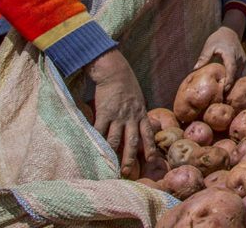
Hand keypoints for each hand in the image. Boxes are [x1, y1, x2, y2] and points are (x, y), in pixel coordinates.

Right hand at [86, 49, 156, 178]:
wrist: (115, 72)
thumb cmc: (126, 85)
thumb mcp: (138, 99)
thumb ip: (138, 112)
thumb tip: (137, 124)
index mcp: (141, 114)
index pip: (148, 134)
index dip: (150, 147)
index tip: (152, 160)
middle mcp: (131, 117)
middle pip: (132, 142)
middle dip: (130, 158)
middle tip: (128, 172)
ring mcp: (118, 116)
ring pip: (115, 140)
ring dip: (112, 154)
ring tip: (109, 166)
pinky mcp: (104, 113)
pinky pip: (100, 130)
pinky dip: (96, 141)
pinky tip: (92, 150)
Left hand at [194, 9, 245, 90]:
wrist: (231, 32)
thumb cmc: (218, 38)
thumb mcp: (209, 45)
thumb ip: (203, 57)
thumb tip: (195, 69)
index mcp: (230, 54)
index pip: (231, 69)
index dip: (229, 80)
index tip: (224, 90)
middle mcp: (239, 59)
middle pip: (236, 75)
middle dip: (230, 86)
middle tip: (222, 98)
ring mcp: (242, 61)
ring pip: (238, 76)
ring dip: (232, 85)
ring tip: (224, 96)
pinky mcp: (242, 63)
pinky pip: (238, 74)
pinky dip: (233, 81)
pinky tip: (226, 88)